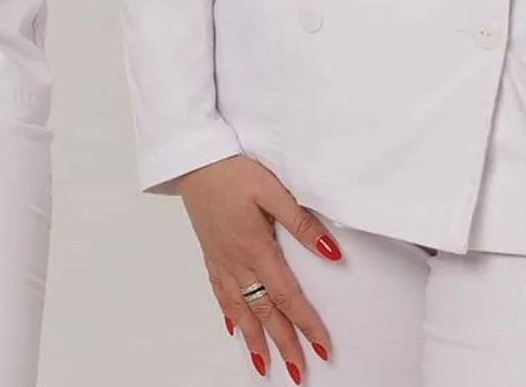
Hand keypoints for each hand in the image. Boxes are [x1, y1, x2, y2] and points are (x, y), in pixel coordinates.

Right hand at [177, 155, 336, 381]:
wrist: (193, 159)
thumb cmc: (231, 170)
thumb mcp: (273, 190)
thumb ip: (302, 224)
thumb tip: (333, 253)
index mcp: (256, 248)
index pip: (287, 296)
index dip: (305, 325)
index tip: (321, 348)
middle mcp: (237, 261)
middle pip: (263, 311)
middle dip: (281, 344)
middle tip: (295, 371)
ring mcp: (221, 259)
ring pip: (239, 308)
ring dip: (253, 339)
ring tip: (262, 363)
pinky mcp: (210, 252)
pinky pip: (220, 292)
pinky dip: (229, 314)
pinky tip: (234, 328)